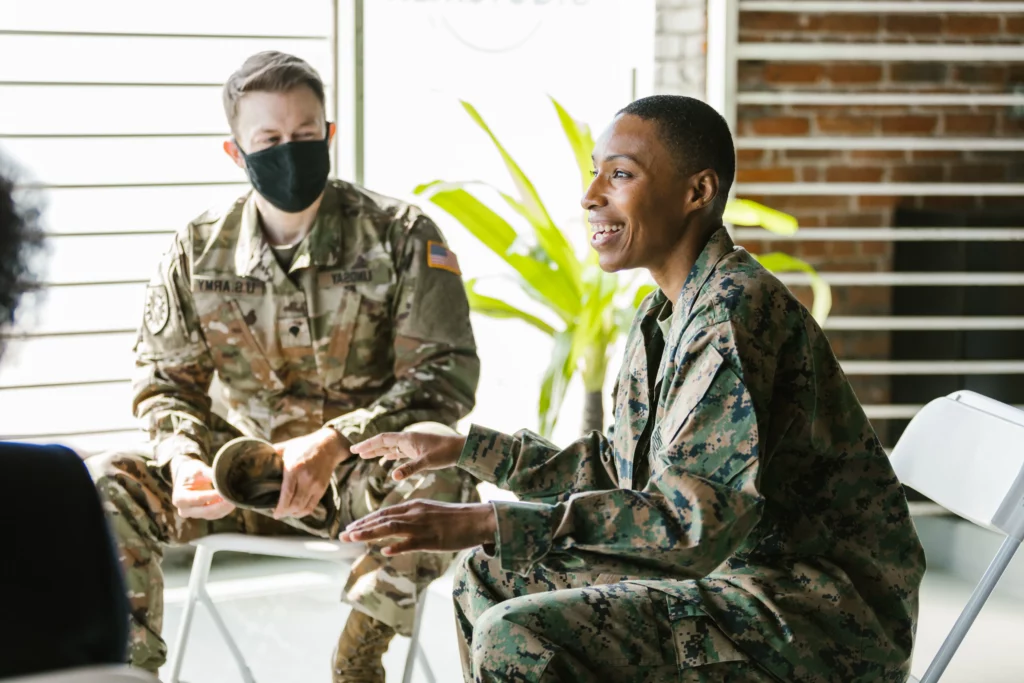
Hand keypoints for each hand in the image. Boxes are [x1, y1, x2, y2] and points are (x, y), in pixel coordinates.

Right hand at [170, 455, 235, 519]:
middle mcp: (184, 510)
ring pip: (212, 514)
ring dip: (225, 508)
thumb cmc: (191, 471)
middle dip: (222, 505)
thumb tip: (225, 478)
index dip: (213, 496)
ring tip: (236, 499)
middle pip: (206, 511)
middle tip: (234, 499)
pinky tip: (232, 502)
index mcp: (180, 498)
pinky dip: (225, 509)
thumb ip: (211, 475)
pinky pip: (215, 515)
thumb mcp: (199, 470)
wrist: (186, 477)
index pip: (199, 498)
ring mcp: (193, 514)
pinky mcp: (202, 515)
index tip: (225, 492)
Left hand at [273, 428, 349, 519]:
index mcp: (294, 469)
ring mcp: (315, 484)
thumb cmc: (304, 445)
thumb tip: (257, 460)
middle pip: (294, 504)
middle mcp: (305, 478)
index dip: (280, 507)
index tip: (274, 513)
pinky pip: (312, 506)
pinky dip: (304, 512)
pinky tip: (297, 512)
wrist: (328, 445)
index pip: (286, 494)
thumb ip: (273, 454)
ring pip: (303, 507)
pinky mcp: (322, 488)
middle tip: (278, 514)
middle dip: (285, 512)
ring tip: (286, 513)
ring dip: (293, 513)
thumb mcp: (287, 447)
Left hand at [339, 500, 496, 555]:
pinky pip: (411, 543)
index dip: (366, 520)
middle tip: (343, 534)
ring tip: (353, 538)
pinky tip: (385, 551)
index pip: (384, 513)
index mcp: (414, 506)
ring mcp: (422, 526)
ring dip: (370, 533)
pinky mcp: (432, 539)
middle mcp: (414, 513)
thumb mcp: (429, 513)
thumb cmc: (454, 518)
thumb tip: (394, 534)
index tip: (350, 527)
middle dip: (361, 527)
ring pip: (391, 528)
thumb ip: (411, 520)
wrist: (476, 519)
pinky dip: (397, 546)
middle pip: (382, 519)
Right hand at [350, 431, 465, 481]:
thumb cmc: (445, 453)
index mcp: (407, 439)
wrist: (461, 449)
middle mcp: (407, 440)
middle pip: (383, 442)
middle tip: (354, 452)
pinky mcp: (418, 450)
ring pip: (391, 446)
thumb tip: (392, 476)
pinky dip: (390, 455)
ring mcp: (412, 444)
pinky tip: (387, 459)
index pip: (382, 440)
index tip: (354, 449)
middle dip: (369, 447)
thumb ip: (409, 469)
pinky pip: (399, 451)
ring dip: (378, 451)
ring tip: (365, 456)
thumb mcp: (427, 462)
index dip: (367, 444)